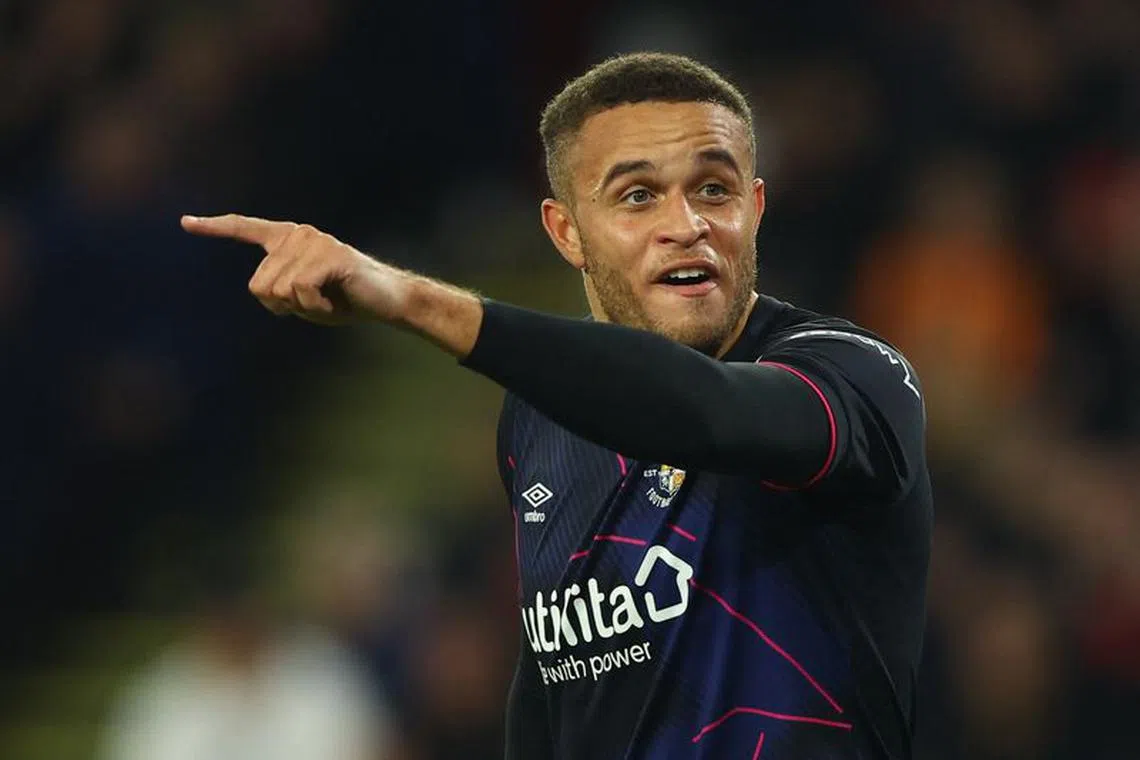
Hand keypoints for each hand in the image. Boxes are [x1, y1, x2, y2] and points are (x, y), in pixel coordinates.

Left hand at [181, 213, 408, 324]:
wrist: (386, 300)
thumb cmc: (343, 299)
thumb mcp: (302, 297)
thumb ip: (279, 289)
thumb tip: (267, 290)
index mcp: (288, 239)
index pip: (246, 228)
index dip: (215, 227)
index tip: (185, 222)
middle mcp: (297, 234)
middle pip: (258, 286)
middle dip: (283, 306)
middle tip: (314, 302)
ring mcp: (313, 242)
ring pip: (278, 291)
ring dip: (302, 307)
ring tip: (327, 299)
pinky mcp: (329, 256)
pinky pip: (300, 291)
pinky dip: (314, 307)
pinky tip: (333, 300)